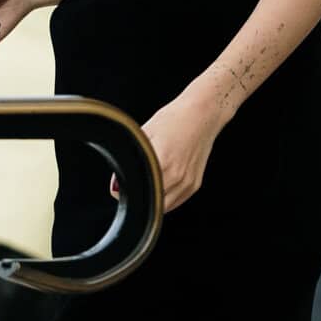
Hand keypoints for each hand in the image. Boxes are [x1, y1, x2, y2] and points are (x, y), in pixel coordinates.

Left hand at [116, 84, 220, 214]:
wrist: (202, 114)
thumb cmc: (174, 119)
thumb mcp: (145, 133)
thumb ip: (131, 156)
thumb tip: (117, 179)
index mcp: (162, 162)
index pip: (138, 188)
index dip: (124, 189)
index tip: (118, 185)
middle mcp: (177, 175)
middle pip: (150, 201)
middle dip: (138, 195)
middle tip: (130, 185)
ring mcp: (187, 182)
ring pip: (164, 206)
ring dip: (152, 199)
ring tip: (147, 181)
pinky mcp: (195, 184)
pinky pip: (176, 202)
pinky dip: (165, 198)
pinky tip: (160, 184)